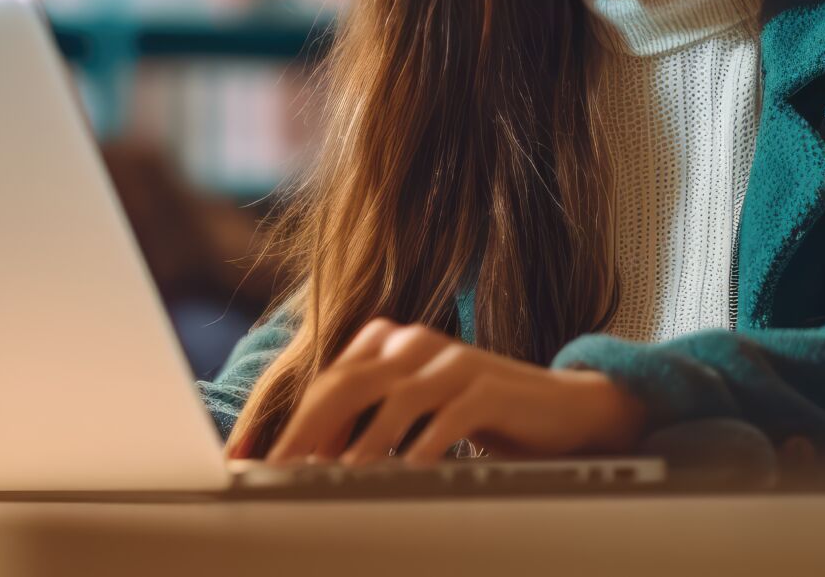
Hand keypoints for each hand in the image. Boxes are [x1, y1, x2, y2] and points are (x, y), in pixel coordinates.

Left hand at [246, 318, 647, 467]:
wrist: (560, 410)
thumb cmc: (479, 415)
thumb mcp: (417, 415)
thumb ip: (368, 425)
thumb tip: (310, 461)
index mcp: (391, 344)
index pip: (329, 383)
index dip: (293, 424)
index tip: (264, 465)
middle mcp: (416, 344)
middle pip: (349, 384)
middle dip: (311, 433)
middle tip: (285, 473)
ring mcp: (453, 361)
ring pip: (393, 399)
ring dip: (362, 444)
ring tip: (338, 479)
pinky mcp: (488, 385)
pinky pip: (446, 417)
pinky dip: (422, 447)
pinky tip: (406, 474)